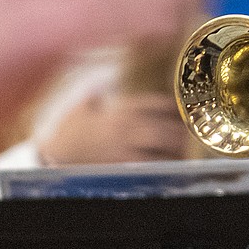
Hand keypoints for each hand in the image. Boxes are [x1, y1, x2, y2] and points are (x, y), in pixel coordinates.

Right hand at [38, 91, 192, 164]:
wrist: (54, 153)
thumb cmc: (70, 128)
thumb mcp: (84, 104)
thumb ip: (99, 92)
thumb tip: (105, 81)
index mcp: (119, 108)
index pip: (155, 103)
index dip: (174, 106)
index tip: (185, 108)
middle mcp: (124, 126)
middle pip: (163, 126)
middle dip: (182, 131)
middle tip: (195, 134)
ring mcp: (124, 147)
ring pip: (160, 147)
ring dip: (178, 149)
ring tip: (190, 150)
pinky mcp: (121, 165)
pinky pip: (150, 165)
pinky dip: (165, 165)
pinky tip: (175, 166)